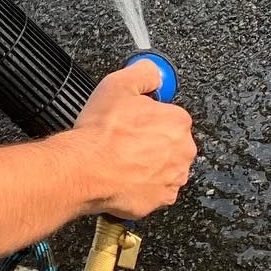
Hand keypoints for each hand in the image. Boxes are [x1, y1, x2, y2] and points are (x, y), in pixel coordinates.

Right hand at [65, 58, 196, 220]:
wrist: (86, 169)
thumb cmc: (103, 131)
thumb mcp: (118, 84)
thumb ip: (143, 73)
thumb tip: (153, 71)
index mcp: (178, 122)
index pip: (168, 114)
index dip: (146, 115)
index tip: (131, 119)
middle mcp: (183, 151)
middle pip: (169, 141)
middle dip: (150, 140)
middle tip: (124, 139)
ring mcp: (173, 178)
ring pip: (163, 166)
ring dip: (148, 162)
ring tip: (121, 158)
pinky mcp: (160, 200)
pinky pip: (154, 189)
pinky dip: (142, 184)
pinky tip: (123, 176)